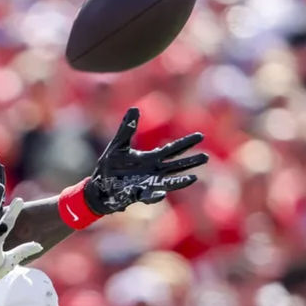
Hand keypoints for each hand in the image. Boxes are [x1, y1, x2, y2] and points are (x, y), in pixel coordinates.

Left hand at [84, 107, 208, 214]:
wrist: (99, 185)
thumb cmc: (110, 165)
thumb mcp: (118, 145)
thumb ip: (127, 129)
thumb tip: (135, 108)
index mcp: (150, 158)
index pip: (172, 149)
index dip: (186, 143)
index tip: (200, 136)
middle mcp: (153, 171)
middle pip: (176, 166)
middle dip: (190, 162)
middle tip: (206, 157)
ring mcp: (147, 184)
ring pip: (168, 183)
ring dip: (180, 182)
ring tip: (193, 179)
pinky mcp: (137, 195)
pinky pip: (149, 197)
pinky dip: (155, 196)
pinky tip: (162, 194)